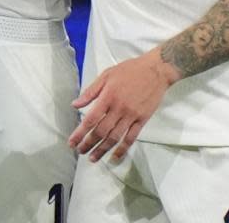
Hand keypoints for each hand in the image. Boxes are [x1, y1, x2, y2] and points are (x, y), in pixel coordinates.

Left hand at [68, 48, 179, 162]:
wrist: (156, 70)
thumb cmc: (130, 70)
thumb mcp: (107, 75)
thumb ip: (90, 91)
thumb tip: (75, 105)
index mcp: (108, 96)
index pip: (91, 119)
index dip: (80, 133)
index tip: (72, 142)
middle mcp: (119, 108)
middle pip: (101, 131)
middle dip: (88, 144)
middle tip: (80, 151)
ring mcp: (131, 115)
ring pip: (115, 137)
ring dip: (102, 149)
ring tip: (93, 158)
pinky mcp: (142, 119)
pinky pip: (131, 138)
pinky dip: (122, 149)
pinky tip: (115, 156)